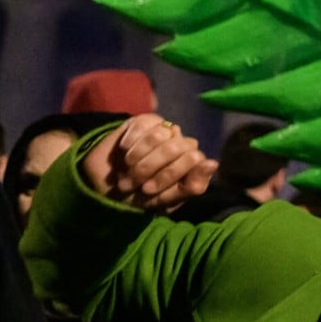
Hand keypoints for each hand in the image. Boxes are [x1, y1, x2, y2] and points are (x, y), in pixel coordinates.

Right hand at [78, 114, 215, 212]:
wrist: (108, 182)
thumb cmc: (140, 196)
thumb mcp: (164, 200)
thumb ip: (190, 186)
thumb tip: (213, 162)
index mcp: (193, 164)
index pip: (193, 160)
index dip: (165, 178)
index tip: (146, 191)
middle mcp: (184, 144)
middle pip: (175, 148)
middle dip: (147, 169)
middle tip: (131, 182)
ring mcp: (166, 131)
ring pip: (158, 136)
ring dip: (136, 157)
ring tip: (126, 168)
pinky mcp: (146, 120)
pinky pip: (141, 127)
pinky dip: (128, 143)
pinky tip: (124, 151)